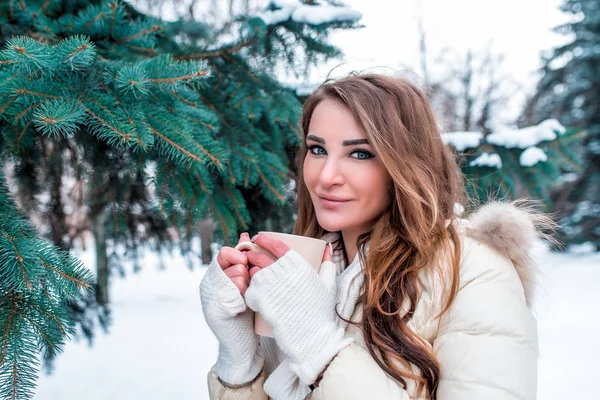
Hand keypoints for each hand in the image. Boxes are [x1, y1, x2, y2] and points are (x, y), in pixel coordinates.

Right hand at [199, 232, 263, 384]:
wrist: (240, 342)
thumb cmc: (245, 309)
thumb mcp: (245, 281)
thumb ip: (242, 260)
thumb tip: (246, 235)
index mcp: (216, 274)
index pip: (224, 253)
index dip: (238, 256)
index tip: (246, 265)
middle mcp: (209, 284)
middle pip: (230, 264)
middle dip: (244, 272)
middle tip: (246, 285)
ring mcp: (209, 298)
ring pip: (233, 278)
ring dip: (244, 286)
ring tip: (245, 296)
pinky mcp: (214, 312)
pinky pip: (232, 296)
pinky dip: (240, 300)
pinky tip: (241, 307)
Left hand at [244, 235, 351, 385]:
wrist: (311, 336)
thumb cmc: (320, 310)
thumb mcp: (328, 285)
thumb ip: (328, 264)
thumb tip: (327, 247)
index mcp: (298, 265)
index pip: (276, 244)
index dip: (265, 239)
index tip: (259, 238)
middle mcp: (282, 272)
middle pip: (260, 256)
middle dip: (252, 254)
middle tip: (251, 256)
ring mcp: (269, 286)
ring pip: (252, 271)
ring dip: (249, 270)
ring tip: (250, 273)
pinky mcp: (260, 300)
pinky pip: (249, 288)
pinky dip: (249, 288)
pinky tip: (252, 289)